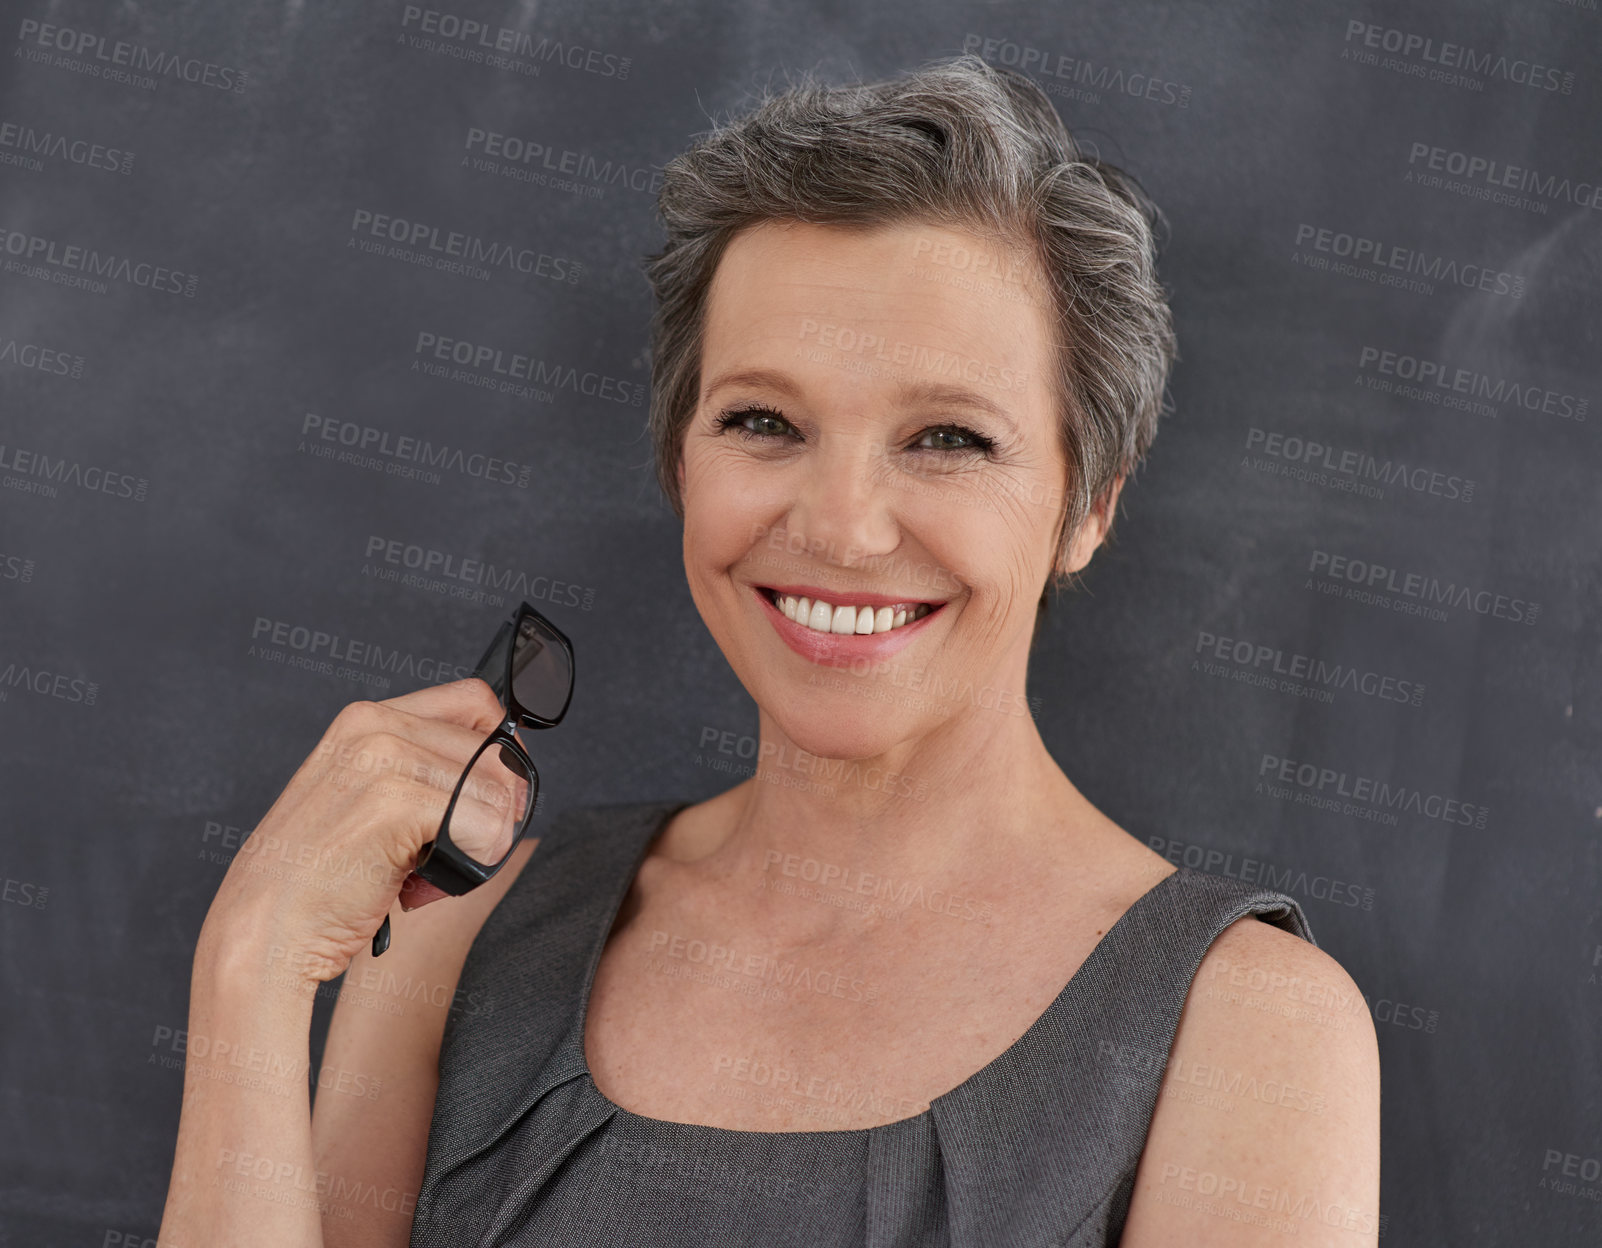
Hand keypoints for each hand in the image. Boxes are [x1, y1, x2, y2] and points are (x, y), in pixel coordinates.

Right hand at [199, 678, 524, 987]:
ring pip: (497, 794)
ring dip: (480, 847)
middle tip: (451, 852)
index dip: (500, 753)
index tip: (492, 797)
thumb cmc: (317, 879)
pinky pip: (486, 827)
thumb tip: (508, 770)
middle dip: (493, 811)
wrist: (263, 931)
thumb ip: (420, 771)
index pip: (474, 702)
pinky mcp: (395, 802)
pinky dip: (473, 866)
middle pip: (495, 752)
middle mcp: (375, 726)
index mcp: (366, 719)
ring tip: (424, 873)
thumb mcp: (367, 799)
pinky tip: (422, 887)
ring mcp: (383, 759)